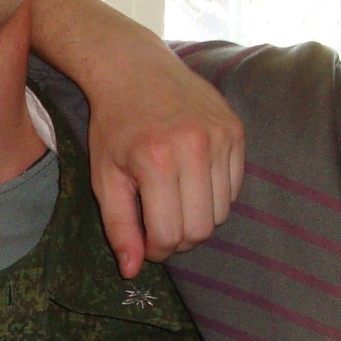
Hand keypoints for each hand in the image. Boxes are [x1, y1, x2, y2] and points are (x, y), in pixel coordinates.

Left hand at [84, 56, 245, 277]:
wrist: (135, 69)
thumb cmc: (114, 126)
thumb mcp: (104, 177)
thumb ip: (119, 226)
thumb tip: (132, 270)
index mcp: (156, 161)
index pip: (169, 235)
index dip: (157, 250)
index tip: (147, 243)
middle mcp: (194, 148)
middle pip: (200, 229)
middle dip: (179, 239)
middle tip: (161, 224)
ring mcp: (220, 137)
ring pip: (221, 212)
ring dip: (198, 217)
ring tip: (174, 200)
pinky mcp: (236, 130)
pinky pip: (234, 187)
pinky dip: (215, 195)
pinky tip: (191, 178)